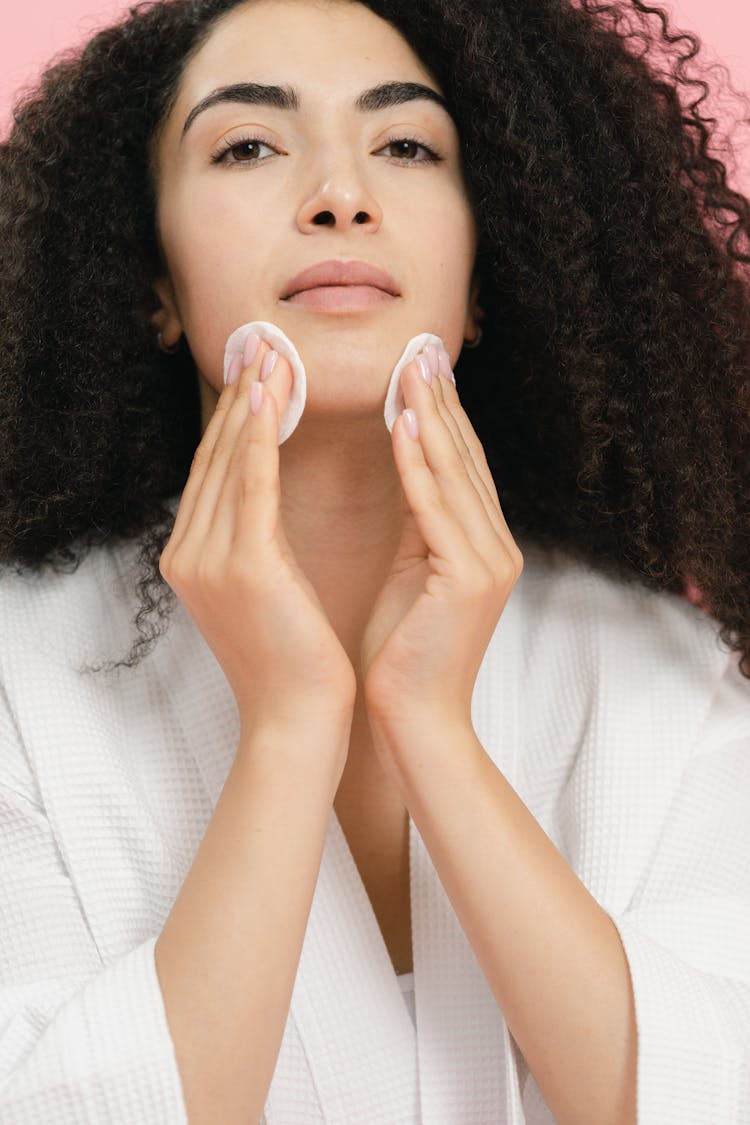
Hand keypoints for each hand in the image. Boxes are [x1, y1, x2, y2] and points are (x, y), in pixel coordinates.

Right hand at [160, 337, 356, 739]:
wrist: (297, 720)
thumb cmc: (292, 660)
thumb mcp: (263, 592)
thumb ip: (251, 544)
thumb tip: (260, 499)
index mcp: (192, 559)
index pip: (214, 474)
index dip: (234, 419)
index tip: (256, 374)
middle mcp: (189, 553)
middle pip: (216, 459)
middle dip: (240, 398)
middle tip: (262, 344)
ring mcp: (210, 559)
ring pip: (232, 462)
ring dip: (253, 404)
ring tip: (273, 355)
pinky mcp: (244, 566)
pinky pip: (253, 485)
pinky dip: (262, 438)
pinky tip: (274, 398)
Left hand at [361, 348, 522, 733]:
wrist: (415, 721)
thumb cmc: (403, 654)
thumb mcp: (414, 575)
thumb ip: (420, 524)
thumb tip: (408, 470)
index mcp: (484, 547)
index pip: (462, 467)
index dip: (442, 415)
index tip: (420, 369)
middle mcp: (496, 547)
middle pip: (466, 459)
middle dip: (441, 401)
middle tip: (420, 347)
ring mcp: (488, 562)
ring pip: (456, 475)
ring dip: (431, 417)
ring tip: (411, 368)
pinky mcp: (468, 579)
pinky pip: (438, 509)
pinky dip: (419, 465)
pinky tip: (403, 425)